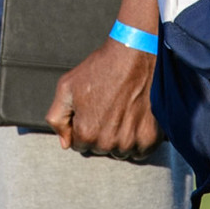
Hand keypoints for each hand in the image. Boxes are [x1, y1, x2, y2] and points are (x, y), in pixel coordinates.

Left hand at [48, 39, 160, 156]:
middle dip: (100, 134)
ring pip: (120, 152)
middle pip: (100, 150)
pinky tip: (135, 121)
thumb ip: (58, 118)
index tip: (91, 111)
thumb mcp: (66, 87)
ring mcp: (132, 141)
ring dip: (119, 139)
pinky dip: (138, 140)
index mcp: (87, 132)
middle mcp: (109, 143)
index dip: (82, 127)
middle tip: (107, 109)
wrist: (134, 56)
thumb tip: (64, 143)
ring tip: (121, 113)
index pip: (79, 145)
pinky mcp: (152, 138)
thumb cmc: (100, 69)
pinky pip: (141, 152)